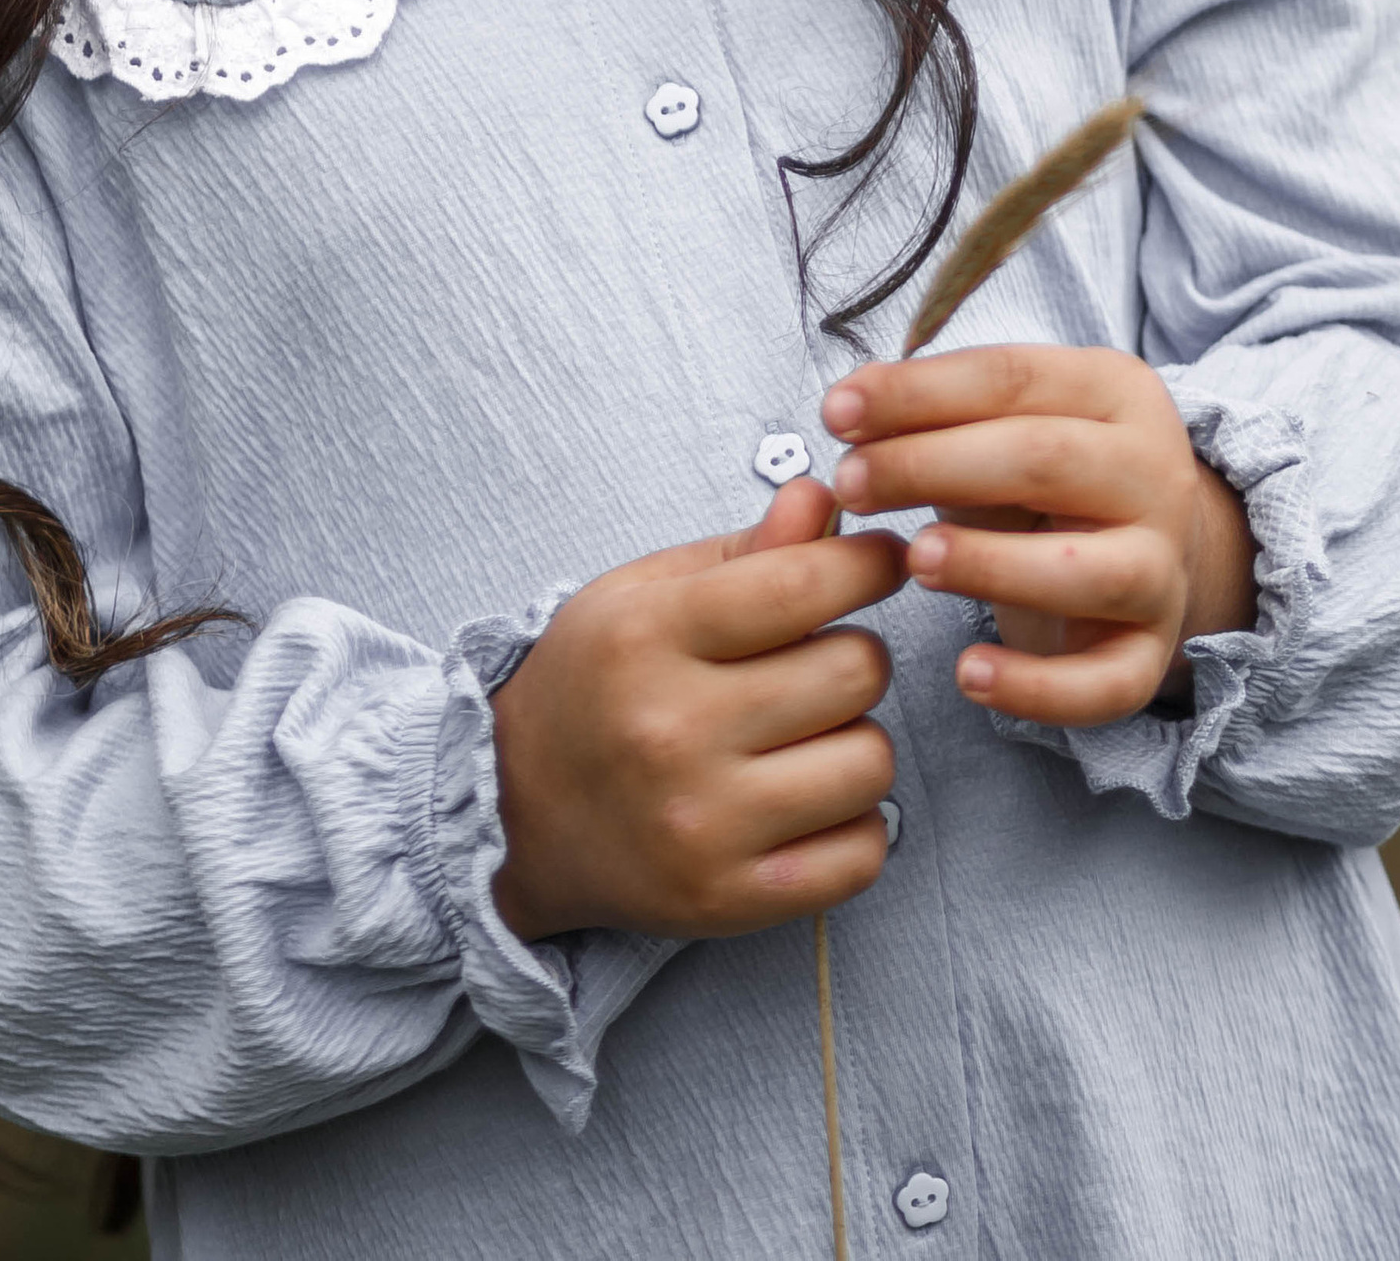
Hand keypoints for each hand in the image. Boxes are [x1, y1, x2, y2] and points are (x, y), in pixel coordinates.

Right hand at [489, 479, 902, 941]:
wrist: (515, 810)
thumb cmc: (593, 684)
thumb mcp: (645, 594)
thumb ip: (745, 549)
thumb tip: (825, 500)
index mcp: (650, 636)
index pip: (802, 584)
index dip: (866, 563)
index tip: (884, 561)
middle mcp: (673, 730)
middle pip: (854, 671)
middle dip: (852, 655)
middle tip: (815, 663)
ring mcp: (703, 825)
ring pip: (870, 762)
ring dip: (854, 741)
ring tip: (805, 736)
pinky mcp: (727, 899)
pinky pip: (861, 855)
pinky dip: (854, 824)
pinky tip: (809, 800)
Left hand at [820, 345, 1256, 725]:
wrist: (1141, 551)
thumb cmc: (1043, 480)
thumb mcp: (997, 428)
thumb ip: (932, 416)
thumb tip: (848, 408)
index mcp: (1114, 392)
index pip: (1011, 377)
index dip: (918, 392)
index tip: (836, 411)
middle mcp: (1153, 474)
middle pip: (1043, 460)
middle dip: (934, 466)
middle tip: (851, 483)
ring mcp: (1163, 569)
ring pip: (1088, 571)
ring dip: (993, 565)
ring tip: (914, 561)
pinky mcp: (1151, 654)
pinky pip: (1106, 683)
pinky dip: (1038, 688)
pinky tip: (969, 676)